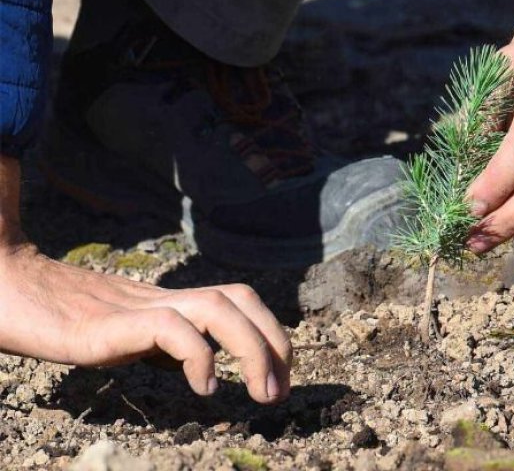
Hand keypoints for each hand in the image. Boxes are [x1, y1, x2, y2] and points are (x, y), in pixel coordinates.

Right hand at [0, 242, 291, 403]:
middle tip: (281, 392)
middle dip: (274, 342)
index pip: (236, 300)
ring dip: (253, 349)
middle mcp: (160, 299)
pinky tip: (203, 386)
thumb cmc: (53, 315)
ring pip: (217, 307)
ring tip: (261, 393)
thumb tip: (195, 366)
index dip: (269, 332)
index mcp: (166, 303)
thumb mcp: (122, 336)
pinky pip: (168, 327)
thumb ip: (159, 346)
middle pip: (238, 298)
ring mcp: (135, 308)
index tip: (281, 378)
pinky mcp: (106, 326)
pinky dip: (198, 354)